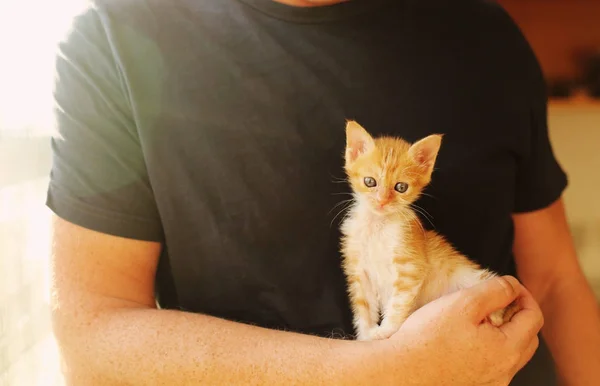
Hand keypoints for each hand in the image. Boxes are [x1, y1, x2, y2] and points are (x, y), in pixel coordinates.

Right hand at [382, 276, 542, 385]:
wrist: (402, 371)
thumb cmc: (428, 338)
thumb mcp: (463, 303)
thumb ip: (495, 290)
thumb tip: (512, 285)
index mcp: (508, 350)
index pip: (534, 317)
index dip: (523, 295)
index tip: (508, 285)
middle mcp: (504, 372)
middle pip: (527, 338)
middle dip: (518, 315)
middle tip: (498, 300)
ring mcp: (490, 383)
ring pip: (509, 354)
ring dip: (503, 333)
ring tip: (478, 319)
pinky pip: (491, 365)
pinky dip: (487, 349)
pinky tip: (465, 340)